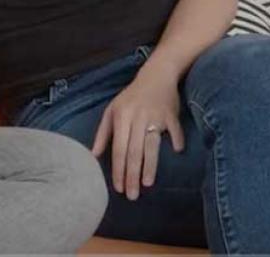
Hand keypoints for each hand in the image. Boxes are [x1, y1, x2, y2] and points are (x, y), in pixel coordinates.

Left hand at [91, 66, 185, 200]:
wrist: (156, 74)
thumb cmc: (131, 96)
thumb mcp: (112, 110)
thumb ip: (102, 133)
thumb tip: (93, 155)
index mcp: (121, 117)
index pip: (118, 149)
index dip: (118, 170)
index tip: (118, 188)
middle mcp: (137, 118)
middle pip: (134, 151)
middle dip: (132, 175)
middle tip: (132, 195)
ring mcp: (155, 116)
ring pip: (151, 145)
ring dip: (150, 166)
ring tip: (147, 184)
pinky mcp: (171, 114)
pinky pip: (174, 130)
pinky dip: (176, 140)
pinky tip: (177, 151)